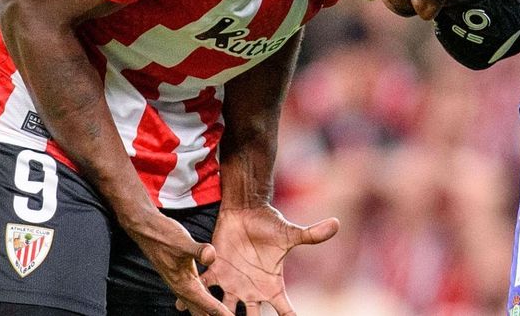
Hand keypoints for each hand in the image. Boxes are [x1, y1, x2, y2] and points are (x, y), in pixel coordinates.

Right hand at [123, 210, 231, 315]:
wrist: (145, 229)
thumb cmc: (163, 235)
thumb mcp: (183, 241)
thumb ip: (198, 250)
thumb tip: (211, 256)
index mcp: (185, 284)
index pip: (208, 305)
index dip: (221, 314)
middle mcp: (182, 288)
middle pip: (200, 312)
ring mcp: (180, 283)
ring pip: (196, 306)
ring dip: (207, 314)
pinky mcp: (180, 276)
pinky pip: (194, 295)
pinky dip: (203, 301)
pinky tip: (208, 299)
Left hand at [202, 204, 339, 315]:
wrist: (247, 212)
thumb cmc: (270, 224)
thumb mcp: (291, 233)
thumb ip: (312, 234)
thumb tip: (337, 224)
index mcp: (272, 285)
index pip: (284, 310)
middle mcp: (252, 290)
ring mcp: (232, 284)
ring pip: (223, 308)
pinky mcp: (215, 271)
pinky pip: (203, 287)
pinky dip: (192, 297)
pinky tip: (183, 307)